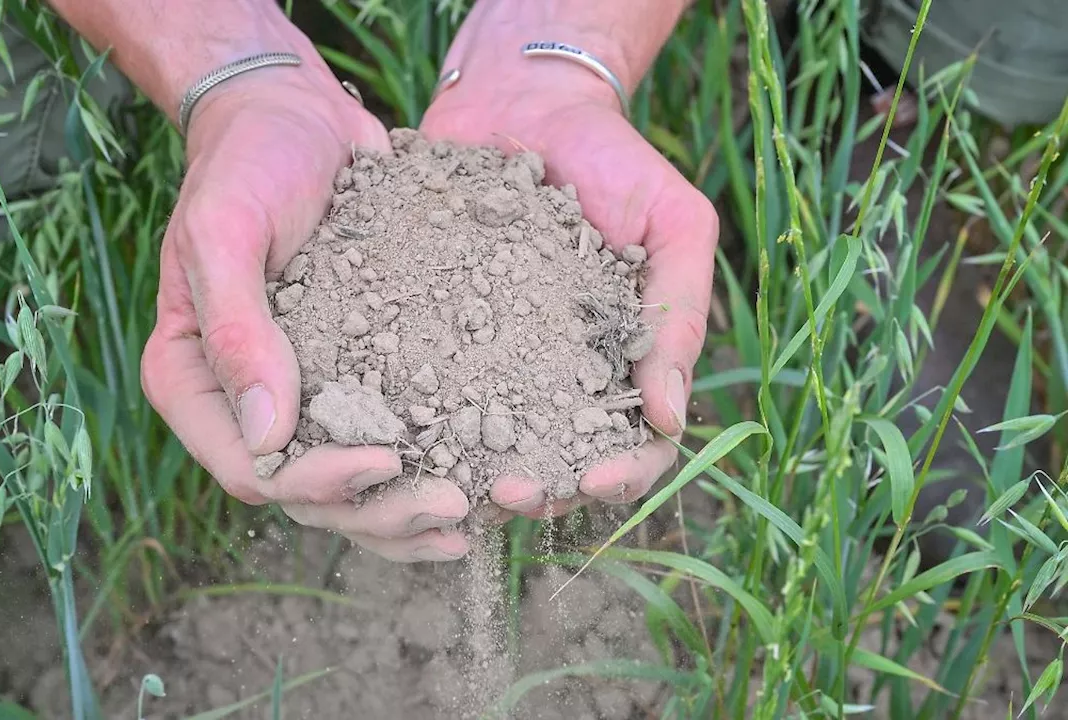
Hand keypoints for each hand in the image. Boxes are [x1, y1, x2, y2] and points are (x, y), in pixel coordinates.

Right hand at [141, 61, 468, 561]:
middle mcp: (245, 405)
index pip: (252, 470)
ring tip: (476, 516)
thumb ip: (235, 327)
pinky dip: (430, 469)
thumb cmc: (248, 161)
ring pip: (352, 491)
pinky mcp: (356, 379)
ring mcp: (303, 398)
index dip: (318, 483)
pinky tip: (483, 482)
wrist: (298, 117)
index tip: (388, 459)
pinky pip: (388, 442)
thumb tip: (266, 435)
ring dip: (409, 516)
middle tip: (454, 507)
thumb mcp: (225, 230)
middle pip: (309, 499)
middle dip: (379, 514)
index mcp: (195, 383)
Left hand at [420, 29, 717, 518]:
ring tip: (452, 480)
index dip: (619, 474)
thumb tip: (671, 419)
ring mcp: (491, 358)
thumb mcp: (675, 223)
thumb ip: (679, 313)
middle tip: (506, 493)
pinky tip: (397, 436)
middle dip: (538, 489)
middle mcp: (554, 374)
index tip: (592, 477)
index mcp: (620, 361)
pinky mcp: (432, 330)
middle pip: (555, 462)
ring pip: (485, 442)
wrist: (524, 102)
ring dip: (472, 472)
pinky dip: (413, 420)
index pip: (633, 444)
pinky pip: (421, 385)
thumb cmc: (614, 161)